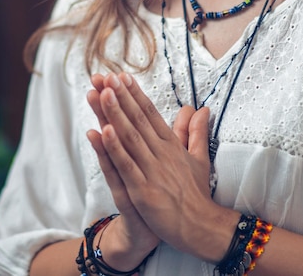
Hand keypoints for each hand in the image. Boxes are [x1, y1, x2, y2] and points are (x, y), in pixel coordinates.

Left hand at [87, 72, 236, 261]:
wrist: (201, 227)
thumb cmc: (196, 193)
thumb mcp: (198, 157)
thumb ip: (195, 131)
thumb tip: (201, 108)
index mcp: (170, 144)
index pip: (150, 113)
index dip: (134, 94)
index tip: (121, 76)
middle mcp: (161, 152)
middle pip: (137, 119)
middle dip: (121, 96)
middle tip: (105, 76)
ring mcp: (152, 170)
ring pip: (129, 137)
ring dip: (114, 113)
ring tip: (101, 92)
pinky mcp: (143, 190)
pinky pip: (125, 165)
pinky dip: (113, 148)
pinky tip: (102, 131)